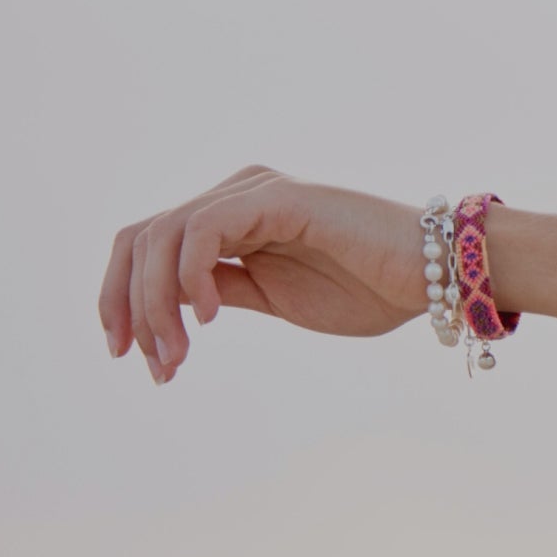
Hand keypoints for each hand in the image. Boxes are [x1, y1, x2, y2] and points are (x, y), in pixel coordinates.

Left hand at [98, 165, 429, 383]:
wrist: (435, 276)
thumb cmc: (369, 288)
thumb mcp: (274, 298)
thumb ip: (222, 291)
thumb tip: (166, 311)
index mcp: (231, 218)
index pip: (146, 247)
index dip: (121, 301)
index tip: (128, 358)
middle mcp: (235, 194)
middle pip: (138, 239)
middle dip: (128, 307)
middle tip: (149, 365)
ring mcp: (253, 190)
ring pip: (161, 236)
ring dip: (156, 305)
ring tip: (178, 355)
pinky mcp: (277, 196)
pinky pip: (202, 229)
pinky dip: (191, 276)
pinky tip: (213, 316)